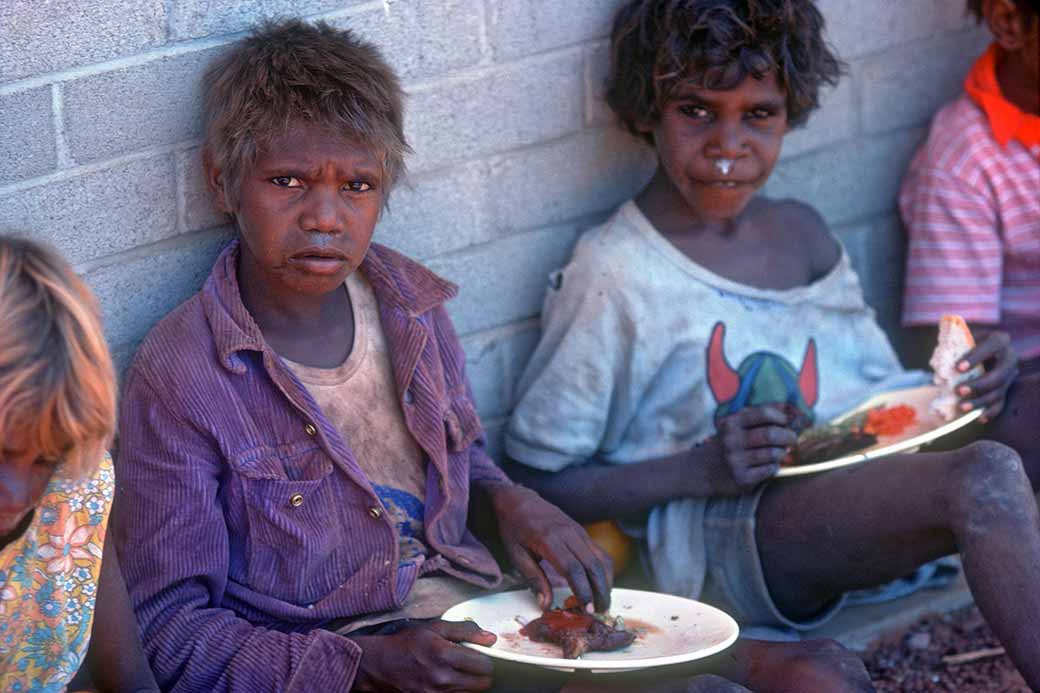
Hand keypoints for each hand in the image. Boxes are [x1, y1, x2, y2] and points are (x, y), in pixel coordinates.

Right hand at [352, 620, 495, 691]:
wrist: (381, 664)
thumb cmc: (408, 643)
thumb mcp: (435, 628)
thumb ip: (465, 631)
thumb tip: (491, 639)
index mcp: (444, 655)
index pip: (484, 666)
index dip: (485, 660)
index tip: (478, 656)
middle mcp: (441, 678)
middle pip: (481, 684)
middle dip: (480, 674)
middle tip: (471, 666)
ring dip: (469, 685)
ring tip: (457, 673)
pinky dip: (457, 692)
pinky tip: (450, 682)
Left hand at [485, 484, 612, 611]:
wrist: (519, 500)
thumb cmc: (514, 529)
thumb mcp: (516, 554)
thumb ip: (533, 579)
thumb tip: (546, 605)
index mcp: (549, 540)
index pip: (573, 568)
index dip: (583, 590)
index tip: (586, 609)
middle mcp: (568, 534)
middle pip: (593, 565)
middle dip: (600, 591)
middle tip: (599, 612)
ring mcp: (578, 531)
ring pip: (602, 558)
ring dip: (607, 582)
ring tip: (602, 603)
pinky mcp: (583, 532)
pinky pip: (600, 552)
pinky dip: (605, 571)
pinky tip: (601, 585)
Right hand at [709, 405, 795, 493]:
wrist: (704, 470)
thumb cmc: (730, 443)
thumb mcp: (738, 424)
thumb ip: (763, 414)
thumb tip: (794, 410)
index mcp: (732, 423)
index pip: (764, 413)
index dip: (781, 417)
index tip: (786, 423)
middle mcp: (731, 440)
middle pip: (771, 434)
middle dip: (789, 436)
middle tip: (793, 439)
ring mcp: (735, 460)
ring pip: (773, 453)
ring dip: (782, 453)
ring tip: (780, 452)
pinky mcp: (741, 478)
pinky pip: (769, 470)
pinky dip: (774, 466)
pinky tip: (769, 465)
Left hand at [955, 329, 1018, 421]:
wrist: (975, 352)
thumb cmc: (963, 344)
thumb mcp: (958, 341)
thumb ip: (951, 348)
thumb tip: (938, 364)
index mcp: (999, 340)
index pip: (992, 345)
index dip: (976, 357)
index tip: (958, 368)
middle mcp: (1009, 358)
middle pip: (999, 375)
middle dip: (978, 385)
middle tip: (958, 390)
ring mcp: (1009, 376)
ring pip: (998, 392)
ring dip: (980, 401)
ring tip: (961, 406)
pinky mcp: (1004, 389)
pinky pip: (1000, 404)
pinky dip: (990, 412)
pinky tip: (979, 418)